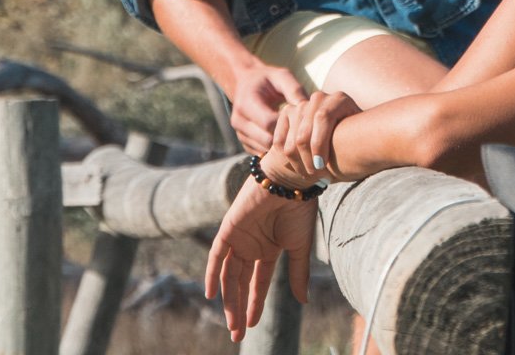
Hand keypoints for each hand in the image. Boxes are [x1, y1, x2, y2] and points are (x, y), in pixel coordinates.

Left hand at [205, 176, 316, 341]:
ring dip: (228, 299)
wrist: (290, 180)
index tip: (252, 324)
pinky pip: (216, 254)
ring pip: (228, 274)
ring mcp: (239, 237)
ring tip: (233, 324)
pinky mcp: (229, 228)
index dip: (255, 303)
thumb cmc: (299, 209)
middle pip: (240, 283)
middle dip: (239, 308)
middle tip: (238, 334)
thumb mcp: (299, 247)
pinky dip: (211, 273)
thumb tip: (303, 301)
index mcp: (269, 248)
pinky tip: (211, 293)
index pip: (258, 282)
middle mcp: (251, 245)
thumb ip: (297, 274)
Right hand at [230, 65, 308, 154]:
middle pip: (266, 140)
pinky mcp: (244, 143)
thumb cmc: (267, 78)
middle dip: (287, 138)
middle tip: (304, 133)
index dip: (288, 124)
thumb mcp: (281, 76)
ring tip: (296, 136)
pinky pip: (262, 154)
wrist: (246, 83)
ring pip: (264, 150)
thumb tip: (310, 107)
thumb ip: (294, 89)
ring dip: (281, 146)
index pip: (268, 123)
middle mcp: (239, 121)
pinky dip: (274, 150)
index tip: (304, 120)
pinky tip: (286, 139)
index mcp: (246, 102)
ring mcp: (240, 134)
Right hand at [273, 91, 362, 179]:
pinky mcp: (287, 113)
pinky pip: (280, 141)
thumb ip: (354, 143)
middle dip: (309, 161)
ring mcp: (302, 105)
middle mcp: (320, 98)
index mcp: (340, 100)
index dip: (319, 143)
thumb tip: (350, 152)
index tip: (321, 166)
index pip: (322, 117)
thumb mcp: (359, 140)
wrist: (338, 137)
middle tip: (318, 178)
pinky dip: (287, 159)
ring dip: (300, 164)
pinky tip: (299, 168)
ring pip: (292, 141)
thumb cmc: (353, 141)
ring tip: (311, 176)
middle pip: (305, 133)